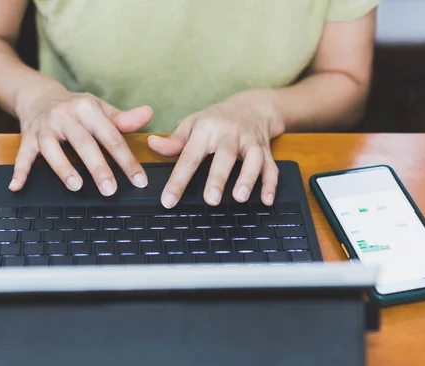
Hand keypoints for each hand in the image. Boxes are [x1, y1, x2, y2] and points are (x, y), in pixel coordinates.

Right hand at [9, 85, 152, 195]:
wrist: (38, 96)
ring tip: (76, 186)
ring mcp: (45, 127)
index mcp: (88, 109)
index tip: (138, 180)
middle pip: (84, 144)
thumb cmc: (76, 108)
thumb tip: (149, 114)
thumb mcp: (100, 109)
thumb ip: (123, 119)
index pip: (111, 137)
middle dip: (98, 167)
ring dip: (63, 168)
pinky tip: (16, 186)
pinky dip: (19, 171)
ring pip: (53, 149)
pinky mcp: (27, 138)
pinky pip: (22, 155)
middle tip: (110, 189)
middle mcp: (66, 116)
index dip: (126, 160)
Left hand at [148, 90, 283, 208]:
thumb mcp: (192, 124)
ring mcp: (250, 142)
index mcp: (207, 129)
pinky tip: (267, 200)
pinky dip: (271, 184)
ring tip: (240, 198)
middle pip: (224, 156)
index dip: (178, 180)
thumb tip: (153, 145)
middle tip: (211, 200)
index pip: (189, 156)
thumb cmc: (216, 120)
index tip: (169, 200)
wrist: (252, 106)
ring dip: (248, 179)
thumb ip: (174, 140)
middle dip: (218, 178)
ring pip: (252, 160)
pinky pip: (271, 167)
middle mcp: (230, 134)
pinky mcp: (266, 151)